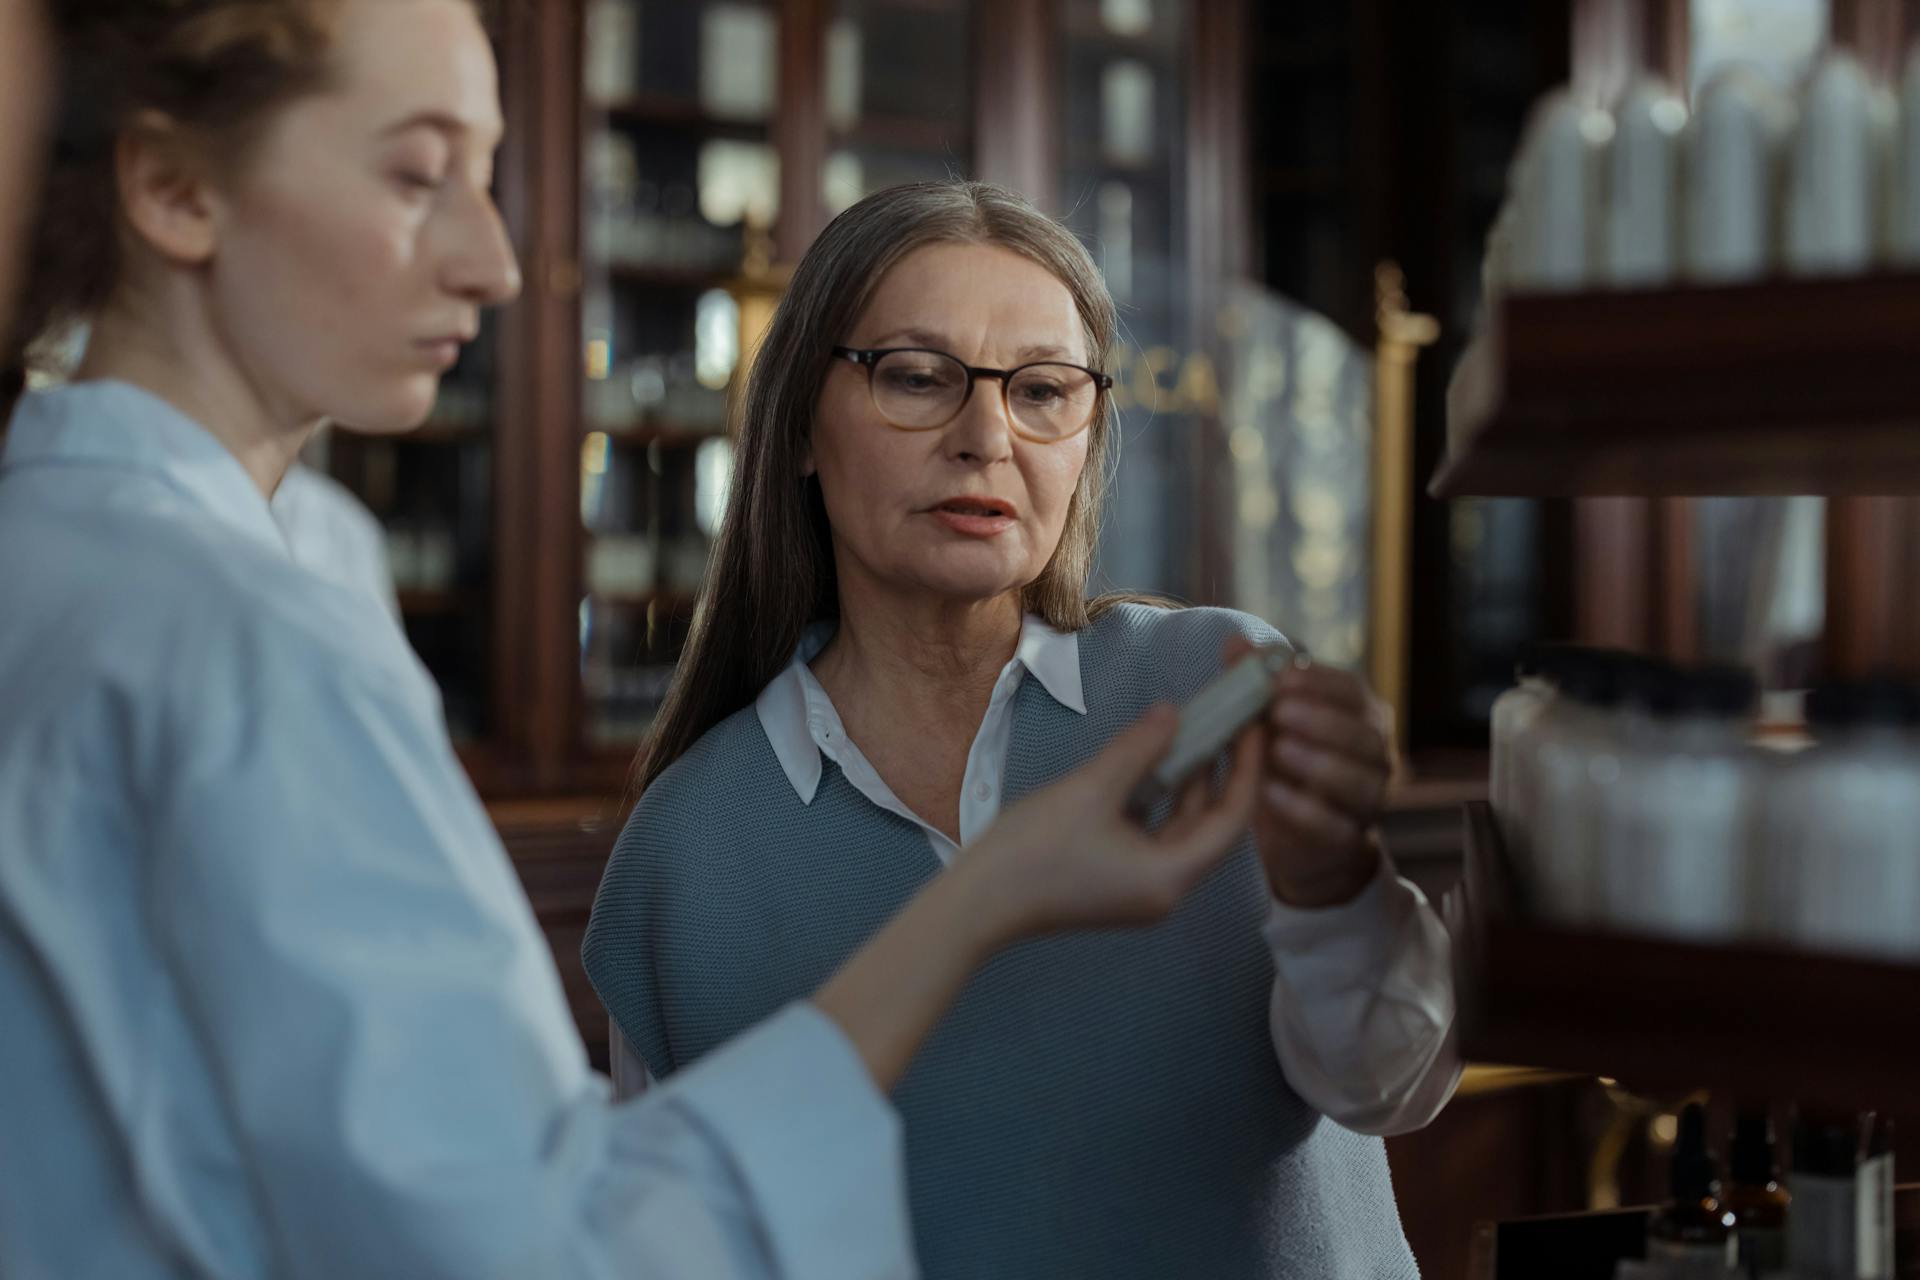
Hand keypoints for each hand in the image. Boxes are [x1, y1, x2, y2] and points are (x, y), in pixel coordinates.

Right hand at [960, 703, 1263, 941]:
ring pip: (1182, 826)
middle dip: (1222, 769)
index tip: (1251, 721)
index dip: (1246, 765)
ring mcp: (1141, 888)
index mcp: (1171, 877)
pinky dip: (1161, 798)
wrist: (975, 905)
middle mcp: (1167, 889)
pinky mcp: (1118, 880)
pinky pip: (1155, 833)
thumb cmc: (1032, 852)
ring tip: (1198, 727)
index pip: (1231, 817)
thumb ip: (1139, 748)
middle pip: (1211, 823)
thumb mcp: (1090, 790)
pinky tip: (1156, 760)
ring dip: (1190, 781)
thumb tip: (1174, 712)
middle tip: (1230, 717)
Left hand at [1225, 637, 1394, 907]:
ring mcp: (1367, 799)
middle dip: (1321, 720)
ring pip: (1356, 781)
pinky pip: (1333, 825)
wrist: (1298, 835)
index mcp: (1361, 716)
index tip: (1281, 675)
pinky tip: (1271, 794)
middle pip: (1361, 735)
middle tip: (1279, 711)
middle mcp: (1375, 755)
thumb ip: (1254, 682)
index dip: (1319, 682)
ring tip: (1279, 750)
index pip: (1351, 691)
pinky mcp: (1348, 838)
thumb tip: (1235, 642)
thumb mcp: (1267, 721)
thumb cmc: (1285, 762)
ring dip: (1317, 763)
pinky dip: (1303, 810)